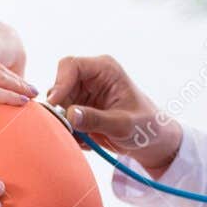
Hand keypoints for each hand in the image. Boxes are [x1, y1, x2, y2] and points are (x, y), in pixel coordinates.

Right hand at [46, 54, 180, 171]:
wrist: (151, 140)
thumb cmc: (145, 126)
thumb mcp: (123, 125)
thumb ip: (97, 119)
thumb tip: (70, 115)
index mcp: (104, 69)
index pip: (71, 65)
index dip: (60, 83)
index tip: (55, 105)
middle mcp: (90, 77)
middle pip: (59, 84)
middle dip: (59, 107)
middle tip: (66, 128)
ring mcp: (83, 93)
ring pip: (57, 103)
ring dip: (64, 121)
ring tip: (82, 138)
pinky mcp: (78, 108)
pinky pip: (62, 117)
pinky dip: (68, 130)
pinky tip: (86, 140)